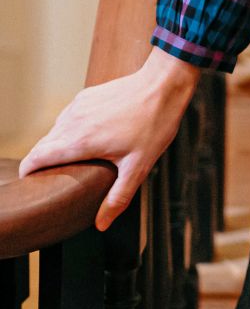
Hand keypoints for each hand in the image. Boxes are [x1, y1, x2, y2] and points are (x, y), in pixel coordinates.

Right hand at [18, 48, 202, 230]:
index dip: (28, 172)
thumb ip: (118, 197)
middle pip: (43, 145)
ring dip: (57, 145)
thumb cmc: (153, 125)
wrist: (162, 84)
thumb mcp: (138, 167)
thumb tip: (102, 224)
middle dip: (42, 162)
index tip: (31, 183)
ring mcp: (77, 106)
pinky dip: (69, 129)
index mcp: (80, 141)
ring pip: (55, 130)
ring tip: (71, 161)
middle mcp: (72, 122)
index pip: (36, 157)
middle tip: (54, 178)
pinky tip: (87, 137)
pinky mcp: (85, 96)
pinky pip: (68, 117)